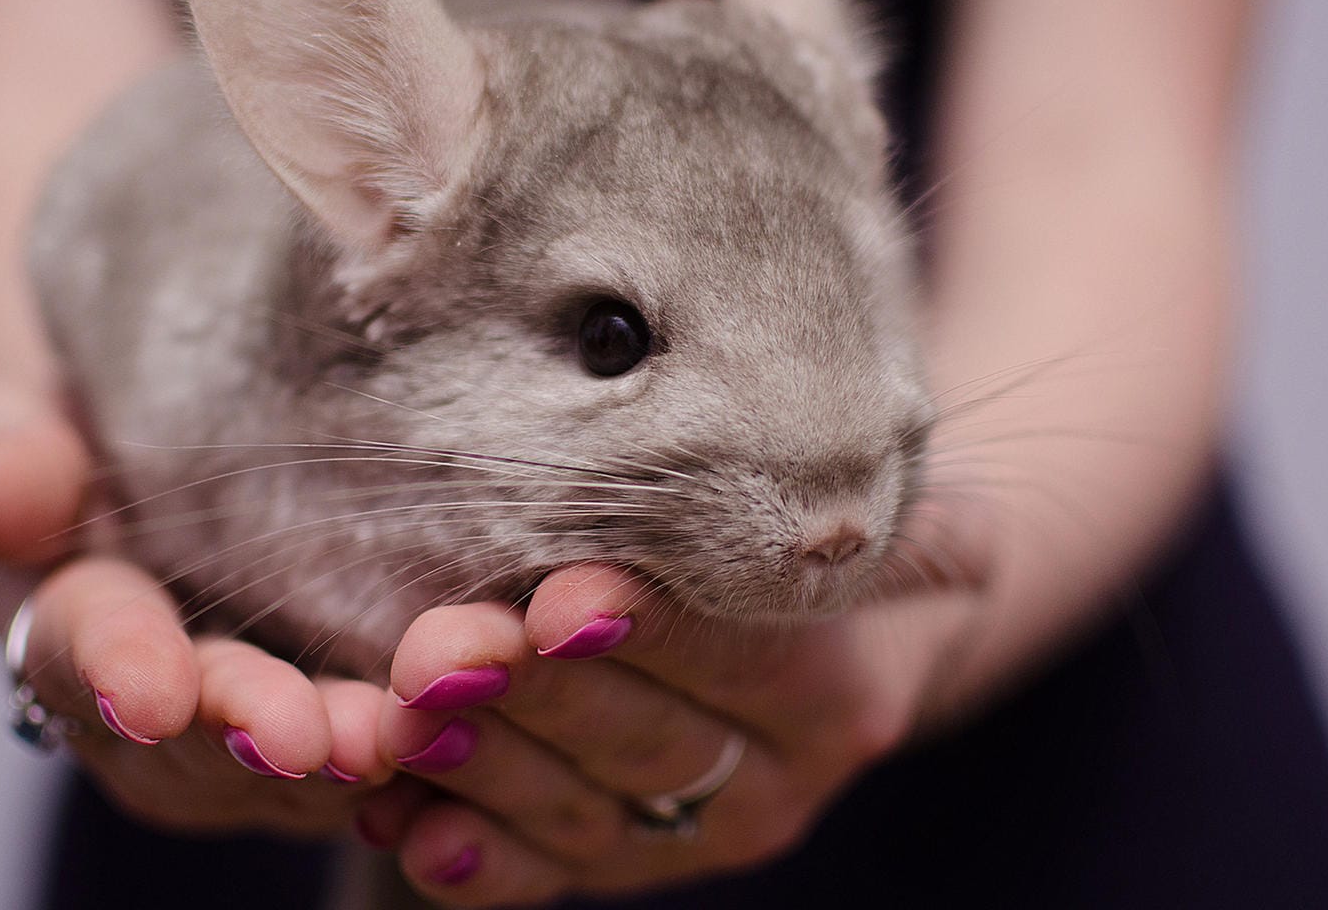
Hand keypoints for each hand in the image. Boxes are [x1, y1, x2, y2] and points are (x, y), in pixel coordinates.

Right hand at [0, 382, 394, 833]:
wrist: (170, 459)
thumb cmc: (94, 436)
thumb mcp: (29, 423)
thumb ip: (5, 452)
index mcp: (67, 630)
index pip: (80, 653)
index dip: (117, 668)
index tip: (150, 692)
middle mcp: (155, 715)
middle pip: (194, 742)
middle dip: (250, 733)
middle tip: (304, 736)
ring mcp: (250, 737)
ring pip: (295, 770)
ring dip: (348, 756)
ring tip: (396, 736)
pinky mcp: (342, 735)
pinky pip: (385, 758)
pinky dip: (429, 745)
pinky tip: (480, 721)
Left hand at [358, 529, 989, 905]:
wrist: (842, 639)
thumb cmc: (823, 535)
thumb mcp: (876, 514)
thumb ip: (873, 506)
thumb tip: (933, 459)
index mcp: (839, 694)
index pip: (741, 659)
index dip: (647, 632)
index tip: (560, 602)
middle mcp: (768, 780)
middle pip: (645, 743)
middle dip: (531, 697)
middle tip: (438, 655)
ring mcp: (687, 832)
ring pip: (579, 814)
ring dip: (478, 771)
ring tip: (397, 727)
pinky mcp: (616, 858)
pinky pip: (535, 873)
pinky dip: (464, 853)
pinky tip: (395, 818)